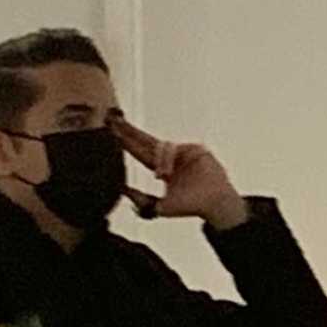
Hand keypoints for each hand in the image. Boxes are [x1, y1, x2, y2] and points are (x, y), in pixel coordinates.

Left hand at [113, 115, 245, 230]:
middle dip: (130, 130)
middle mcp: (171, 157)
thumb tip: (122, 191)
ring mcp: (184, 151)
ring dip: (160, 161)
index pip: (139, 151)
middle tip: (113, 119)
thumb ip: (141, 200)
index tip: (111, 131)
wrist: (214, 204)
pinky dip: (169, 160)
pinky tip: (169, 172)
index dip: (125, 142)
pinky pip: (176, 150)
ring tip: (165, 176)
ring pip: (162, 149)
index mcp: (162, 168)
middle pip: (146, 140)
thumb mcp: (160, 207)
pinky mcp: (196, 149)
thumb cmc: (191, 207)